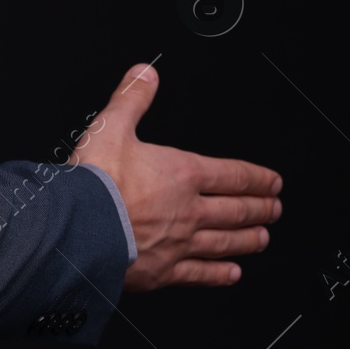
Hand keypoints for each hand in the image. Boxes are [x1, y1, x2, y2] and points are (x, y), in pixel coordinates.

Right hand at [75, 63, 282, 292]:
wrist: (75, 229)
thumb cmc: (94, 183)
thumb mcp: (110, 129)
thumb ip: (131, 99)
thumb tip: (144, 74)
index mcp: (182, 174)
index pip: (233, 176)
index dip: (258, 179)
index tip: (273, 183)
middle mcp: (188, 211)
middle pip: (236, 210)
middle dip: (260, 209)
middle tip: (275, 209)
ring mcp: (179, 243)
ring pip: (225, 242)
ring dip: (247, 240)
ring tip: (262, 239)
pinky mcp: (162, 271)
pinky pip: (200, 274)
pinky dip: (219, 274)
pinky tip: (231, 274)